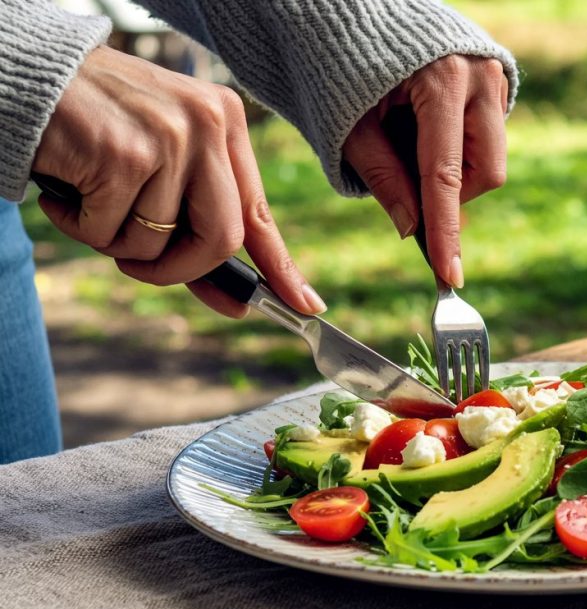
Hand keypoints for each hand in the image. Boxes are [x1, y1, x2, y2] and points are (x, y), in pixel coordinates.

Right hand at [32, 45, 324, 317]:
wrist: (30, 74)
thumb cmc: (100, 126)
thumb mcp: (162, 163)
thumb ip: (196, 227)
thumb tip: (235, 302)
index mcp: (226, 124)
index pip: (259, 213)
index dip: (281, 267)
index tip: (305, 305)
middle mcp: (208, 125)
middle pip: (222, 240)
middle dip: (181, 271)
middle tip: (141, 268)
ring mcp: (169, 138)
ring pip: (158, 243)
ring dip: (116, 243)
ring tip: (90, 199)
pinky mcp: (125, 155)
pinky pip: (109, 232)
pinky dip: (80, 227)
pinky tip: (67, 189)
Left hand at [342, 55, 508, 287]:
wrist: (356, 12)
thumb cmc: (345, 65)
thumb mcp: (352, 126)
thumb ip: (385, 179)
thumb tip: (413, 231)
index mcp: (440, 82)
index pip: (446, 176)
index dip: (446, 231)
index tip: (450, 274)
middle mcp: (478, 75)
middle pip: (485, 173)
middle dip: (452, 195)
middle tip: (411, 187)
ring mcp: (493, 74)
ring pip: (491, 158)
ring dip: (455, 172)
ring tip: (411, 144)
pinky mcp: (497, 77)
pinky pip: (489, 136)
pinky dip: (460, 149)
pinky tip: (426, 128)